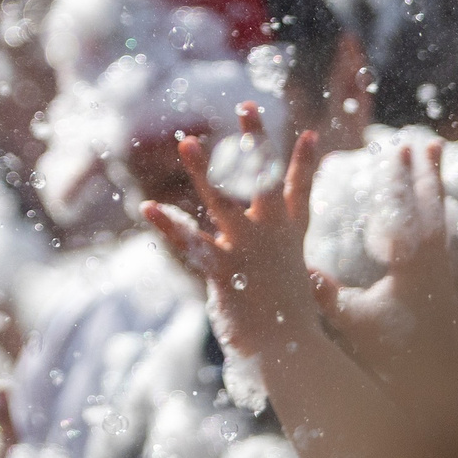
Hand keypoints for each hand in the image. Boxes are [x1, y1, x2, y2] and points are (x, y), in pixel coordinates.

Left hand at [140, 103, 323, 364]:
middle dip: (256, 141)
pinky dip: (168, 224)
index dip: (305, 162)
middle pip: (264, 178)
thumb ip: (295, 269)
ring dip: (203, 169)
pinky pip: (190, 242)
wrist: (291, 353)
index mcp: (290, 235)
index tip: (310, 134)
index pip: (301, 190)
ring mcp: (246, 249)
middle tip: (246, 105)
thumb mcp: (298, 285)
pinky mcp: (223, 270)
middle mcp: (270, 235)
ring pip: (221, 201)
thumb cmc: (291, 319)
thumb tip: (307, 276)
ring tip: (187, 140)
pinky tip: (147, 207)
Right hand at [309, 137, 457, 384]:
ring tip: (431, 149)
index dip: (398, 181)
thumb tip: (298, 271)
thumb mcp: (358, 322)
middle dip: (420, 170)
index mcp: (412, 265)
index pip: (404, 213)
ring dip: (432, 179)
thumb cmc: (399, 350)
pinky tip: (429, 192)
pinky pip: (438, 224)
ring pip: (438, 210)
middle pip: (428, 203)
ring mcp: (442, 264)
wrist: (446, 377)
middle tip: (414, 142)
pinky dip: (432, 201)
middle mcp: (432, 258)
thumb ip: (328, 295)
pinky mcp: (443, 271)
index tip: (395, 153)